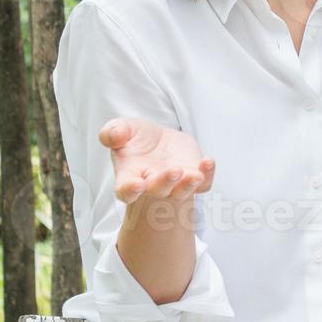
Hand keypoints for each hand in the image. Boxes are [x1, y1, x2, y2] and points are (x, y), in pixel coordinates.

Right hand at [99, 117, 214, 206]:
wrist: (160, 142)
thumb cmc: (136, 139)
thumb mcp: (123, 130)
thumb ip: (113, 133)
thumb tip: (113, 136)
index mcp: (129, 177)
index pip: (125, 191)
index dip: (130, 190)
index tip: (137, 185)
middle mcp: (152, 185)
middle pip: (158, 190)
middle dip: (166, 182)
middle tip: (174, 171)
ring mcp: (175, 184)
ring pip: (182, 192)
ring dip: (188, 185)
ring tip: (195, 175)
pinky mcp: (193, 178)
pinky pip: (203, 184)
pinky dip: (208, 175)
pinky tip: (208, 162)